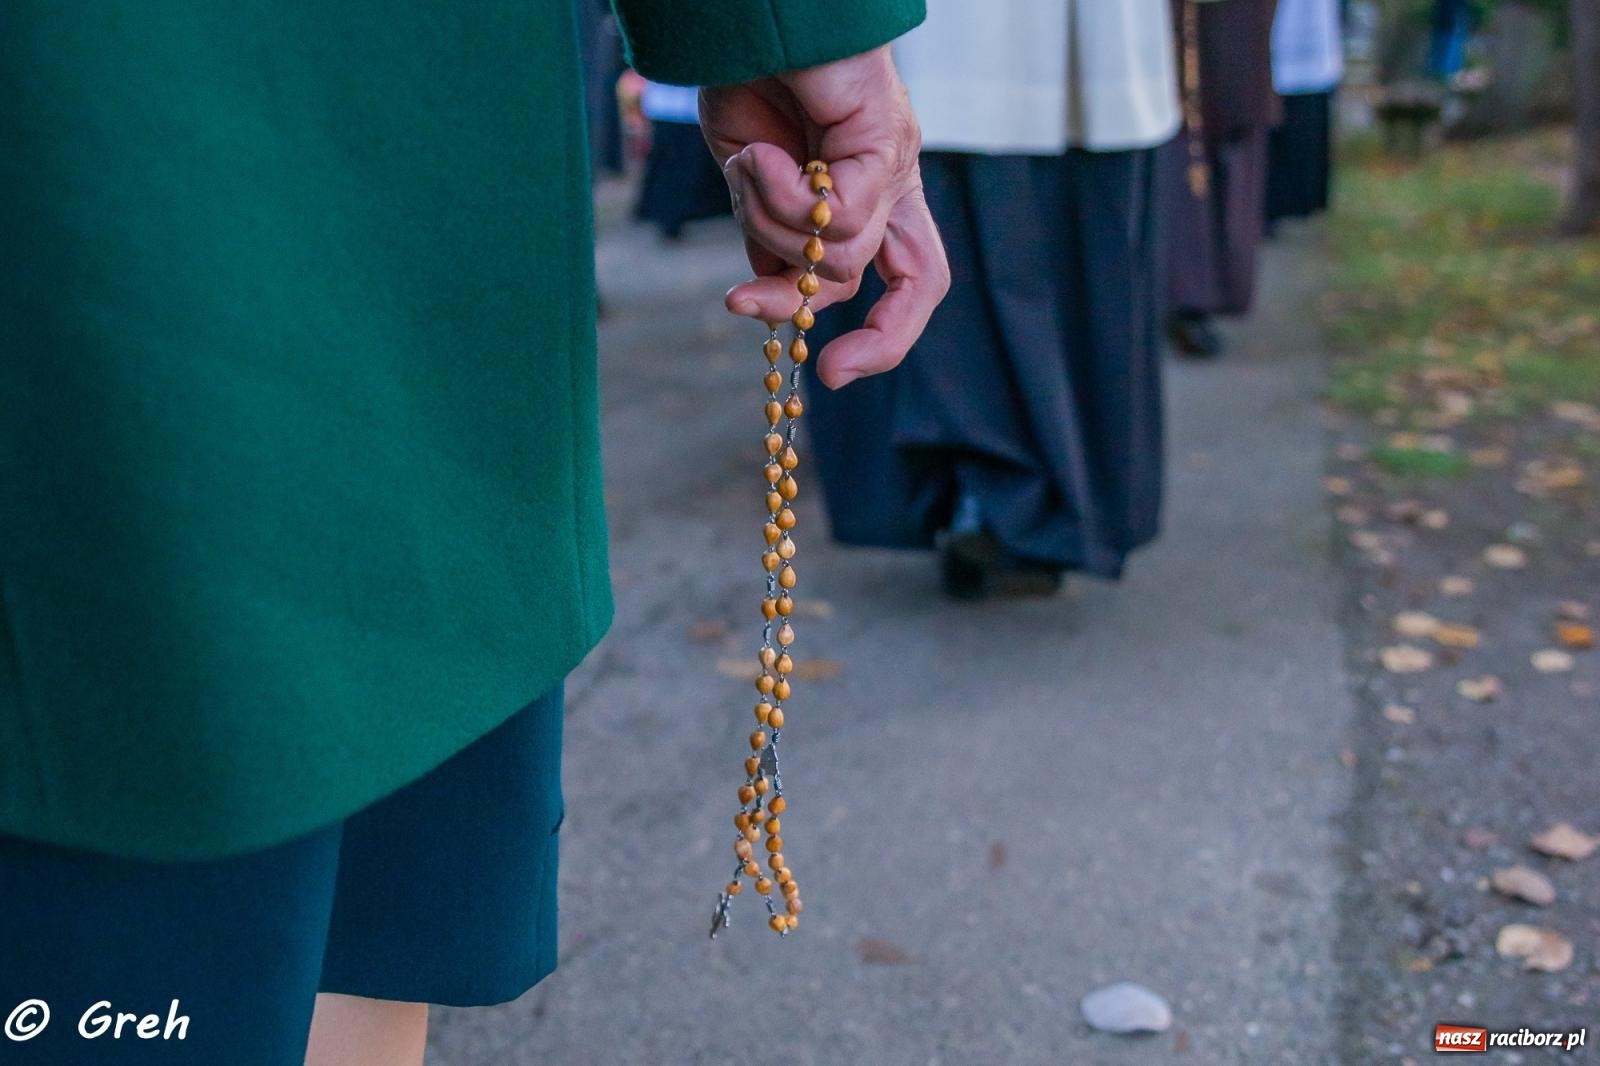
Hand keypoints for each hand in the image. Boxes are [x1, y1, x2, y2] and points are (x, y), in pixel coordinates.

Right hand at [700, 46, 948, 387]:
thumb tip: (775, 293)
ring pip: (847, 254)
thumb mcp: (752, 182)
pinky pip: (837, 215)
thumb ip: (773, 237)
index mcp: (867, 190)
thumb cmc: (745, 77)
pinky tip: (755, 153)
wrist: (746, 15)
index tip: (830, 375)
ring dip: (776, 229)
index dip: (882, 337)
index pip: (903, 281)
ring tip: (748, 166)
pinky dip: (779, 195)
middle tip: (828, 372)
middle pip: (924, 281)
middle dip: (884, 341)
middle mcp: (892, 177)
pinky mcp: (882, 134)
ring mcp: (893, 155)